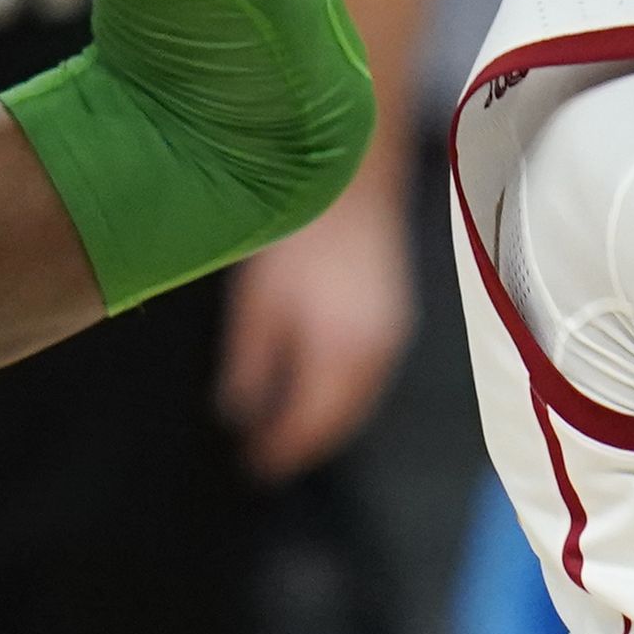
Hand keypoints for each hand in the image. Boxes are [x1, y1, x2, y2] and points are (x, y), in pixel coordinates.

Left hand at [219, 177, 415, 480]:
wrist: (348, 166)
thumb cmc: (295, 223)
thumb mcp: (259, 293)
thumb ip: (251, 357)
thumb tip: (237, 411)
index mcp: (342, 347)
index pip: (313, 422)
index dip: (281, 449)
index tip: (252, 466)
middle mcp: (377, 349)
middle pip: (341, 418)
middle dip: (304, 441)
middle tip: (264, 458)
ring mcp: (393, 333)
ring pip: (358, 399)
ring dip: (325, 419)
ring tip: (284, 433)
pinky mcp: (396, 318)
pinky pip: (370, 376)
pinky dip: (342, 393)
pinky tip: (314, 390)